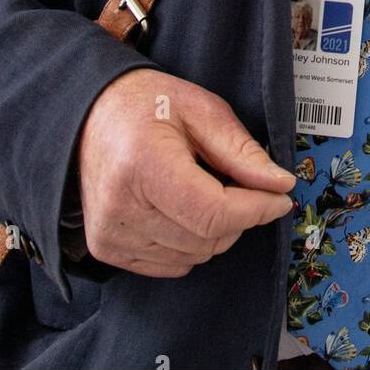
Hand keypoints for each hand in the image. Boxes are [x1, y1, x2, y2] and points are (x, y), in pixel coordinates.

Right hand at [77, 68, 295, 276]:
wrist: (90, 114)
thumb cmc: (147, 104)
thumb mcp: (201, 108)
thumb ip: (241, 150)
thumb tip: (280, 185)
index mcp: (143, 163)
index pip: (213, 213)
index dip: (256, 210)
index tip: (279, 198)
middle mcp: (120, 205)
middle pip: (207, 239)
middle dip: (238, 215)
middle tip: (236, 180)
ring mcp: (109, 231)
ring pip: (194, 256)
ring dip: (214, 230)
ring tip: (200, 187)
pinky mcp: (105, 247)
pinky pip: (171, 264)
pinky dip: (189, 242)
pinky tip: (180, 207)